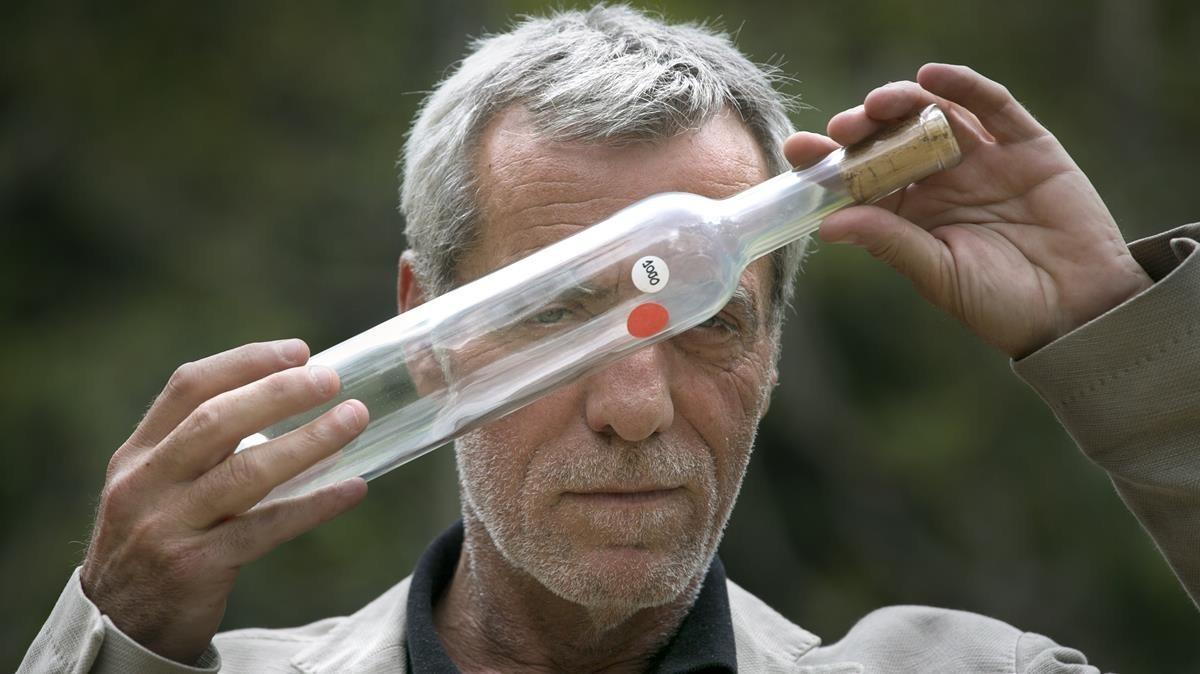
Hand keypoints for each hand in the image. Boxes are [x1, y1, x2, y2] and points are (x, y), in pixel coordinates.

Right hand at [80, 340, 368, 663]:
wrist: (119, 626)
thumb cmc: (154, 542)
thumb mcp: (152, 488)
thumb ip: (198, 449)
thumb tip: (284, 402)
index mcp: (137, 455)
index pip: (188, 388)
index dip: (246, 362)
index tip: (298, 351)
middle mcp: (146, 484)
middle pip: (217, 422)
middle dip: (279, 393)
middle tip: (330, 380)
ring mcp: (168, 526)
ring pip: (246, 472)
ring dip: (308, 442)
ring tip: (354, 419)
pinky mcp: (196, 567)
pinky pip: (267, 527)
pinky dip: (315, 504)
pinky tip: (352, 488)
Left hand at [785, 63, 1152, 357]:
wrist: (1077, 311)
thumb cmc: (1001, 303)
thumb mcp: (938, 273)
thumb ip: (891, 241)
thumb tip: (828, 226)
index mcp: (911, 213)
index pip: (860, 178)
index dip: (828, 161)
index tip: (796, 149)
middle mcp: (942, 180)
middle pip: (891, 138)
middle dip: (862, 128)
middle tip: (841, 130)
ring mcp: (983, 159)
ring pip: (934, 114)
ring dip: (902, 102)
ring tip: (877, 104)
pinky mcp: (1027, 146)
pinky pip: (993, 106)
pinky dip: (963, 86)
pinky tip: (933, 79)